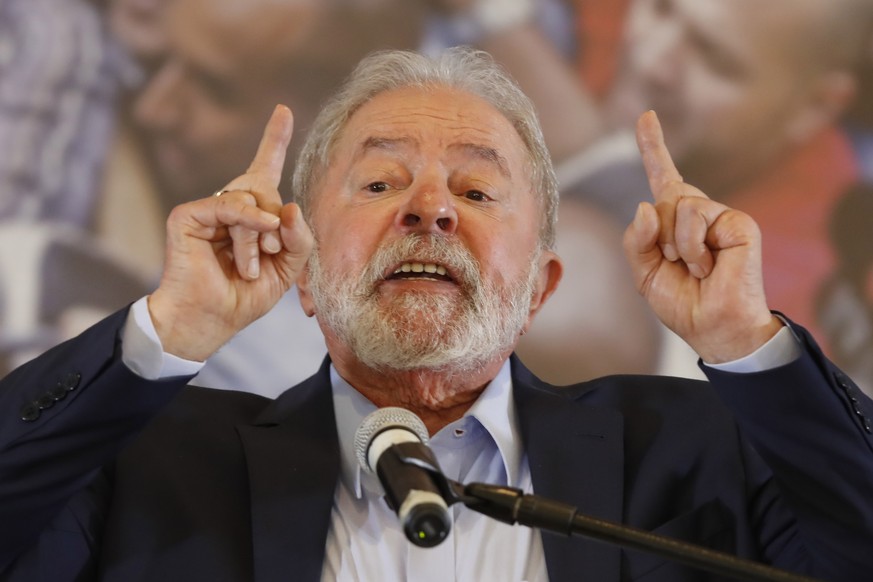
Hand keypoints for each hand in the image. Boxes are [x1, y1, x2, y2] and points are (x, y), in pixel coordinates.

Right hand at [148, 105, 313, 360]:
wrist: (211, 321)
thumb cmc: (245, 296)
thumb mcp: (288, 269)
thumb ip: (299, 238)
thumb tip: (290, 207)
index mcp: (252, 215)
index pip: (265, 168)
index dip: (275, 139)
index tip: (283, 110)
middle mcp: (228, 206)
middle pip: (267, 188)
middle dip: (277, 225)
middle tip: (270, 255)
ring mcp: (207, 209)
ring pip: (249, 199)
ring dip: (259, 237)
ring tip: (249, 266)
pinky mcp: (188, 216)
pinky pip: (229, 204)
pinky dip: (248, 222)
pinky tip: (258, 237)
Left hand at [623, 111, 781, 362]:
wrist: (712, 328)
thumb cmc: (682, 302)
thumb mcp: (645, 273)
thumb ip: (636, 239)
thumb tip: (645, 205)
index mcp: (675, 222)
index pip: (663, 176)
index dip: (653, 145)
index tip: (645, 115)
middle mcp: (699, 212)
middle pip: (663, 196)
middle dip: (658, 235)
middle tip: (676, 265)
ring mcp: (720, 215)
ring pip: (679, 203)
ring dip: (676, 243)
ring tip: (695, 267)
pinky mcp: (738, 222)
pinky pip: (696, 215)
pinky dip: (692, 246)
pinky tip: (708, 266)